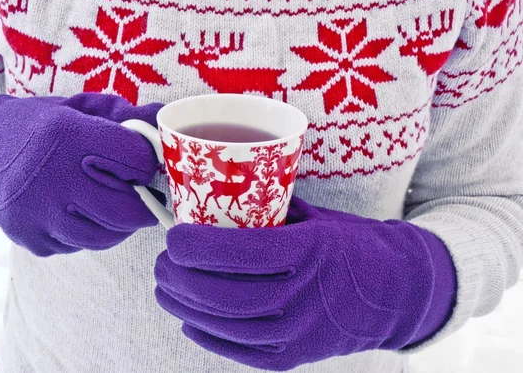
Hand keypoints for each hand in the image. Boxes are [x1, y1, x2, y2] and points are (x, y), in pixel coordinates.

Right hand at [0, 92, 164, 255]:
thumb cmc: (40, 127)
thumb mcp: (81, 109)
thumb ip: (126, 116)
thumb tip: (165, 119)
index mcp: (69, 136)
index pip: (137, 161)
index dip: (146, 162)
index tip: (142, 162)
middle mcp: (53, 179)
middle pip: (128, 210)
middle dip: (142, 203)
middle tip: (141, 194)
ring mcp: (39, 215)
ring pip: (107, 236)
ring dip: (118, 223)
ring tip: (109, 202)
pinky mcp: (32, 240)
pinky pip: (78, 247)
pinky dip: (86, 232)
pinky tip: (76, 212)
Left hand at [155, 196, 456, 370]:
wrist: (396, 292)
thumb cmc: (351, 246)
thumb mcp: (316, 218)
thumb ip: (269, 213)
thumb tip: (217, 201)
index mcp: (308, 252)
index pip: (239, 252)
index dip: (196, 245)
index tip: (173, 235)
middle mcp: (302, 297)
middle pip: (223, 293)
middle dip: (180, 278)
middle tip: (163, 262)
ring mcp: (297, 334)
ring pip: (225, 324)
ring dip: (184, 306)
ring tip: (166, 288)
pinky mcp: (292, 358)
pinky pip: (238, 351)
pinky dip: (206, 334)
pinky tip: (190, 318)